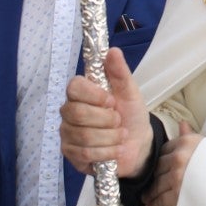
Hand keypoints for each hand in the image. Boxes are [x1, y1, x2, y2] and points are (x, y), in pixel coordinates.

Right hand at [61, 48, 152, 177]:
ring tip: (121, 136)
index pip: (73, 87)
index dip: (94, 95)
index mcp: (81, 92)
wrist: (138, 143)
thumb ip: (120, 72)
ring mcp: (68, 134)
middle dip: (106, 120)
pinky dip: (107, 152)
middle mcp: (69, 111)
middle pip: (77, 113)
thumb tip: (113, 51)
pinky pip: (84, 154)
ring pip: (83, 135)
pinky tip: (115, 150)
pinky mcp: (71, 154)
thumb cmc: (130, 114)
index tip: (112, 100)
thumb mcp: (130, 92)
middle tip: (119, 121)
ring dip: (110, 138)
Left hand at [143, 121, 201, 205]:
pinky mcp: (178, 194)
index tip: (157, 168)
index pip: (164, 150)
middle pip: (157, 168)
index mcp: (186, 142)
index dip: (160, 161)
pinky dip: (154, 205)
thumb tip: (182, 124)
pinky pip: (160, 200)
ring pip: (156, 185)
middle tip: (148, 185)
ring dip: (150, 193)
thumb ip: (190, 135)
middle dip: (153, 178)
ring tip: (147, 198)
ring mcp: (177, 176)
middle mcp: (178, 158)